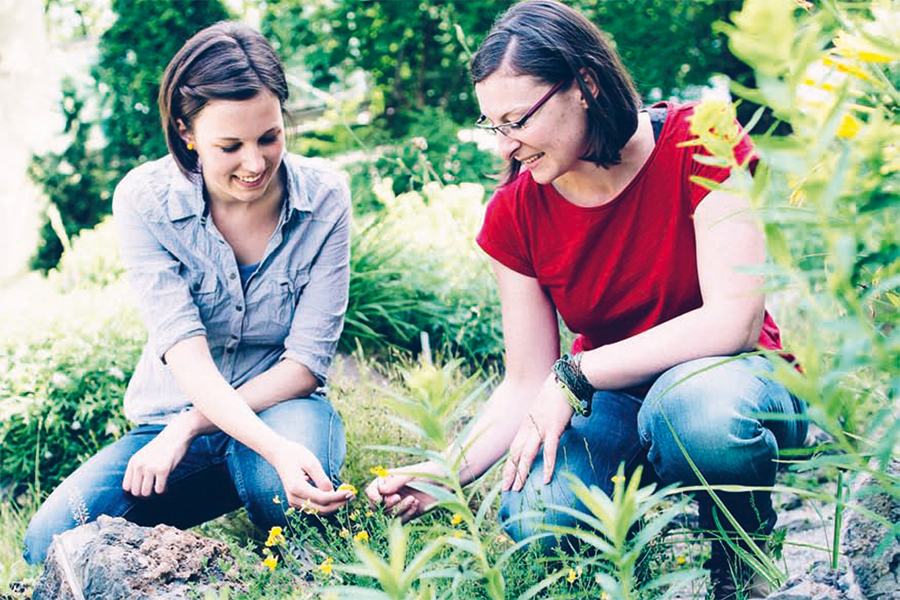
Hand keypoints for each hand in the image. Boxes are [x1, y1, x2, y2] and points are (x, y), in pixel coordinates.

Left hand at [123, 417, 195, 496]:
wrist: (177, 435)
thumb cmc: (162, 447)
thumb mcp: (144, 456)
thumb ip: (138, 468)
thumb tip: (136, 490)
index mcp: (133, 462)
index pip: (126, 487)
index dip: (136, 490)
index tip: (145, 487)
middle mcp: (139, 465)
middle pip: (136, 492)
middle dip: (145, 493)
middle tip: (154, 488)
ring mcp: (151, 468)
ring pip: (146, 493)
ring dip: (154, 493)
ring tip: (160, 486)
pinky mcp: (163, 470)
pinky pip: (160, 490)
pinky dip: (164, 490)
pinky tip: (167, 484)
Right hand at [269, 439, 353, 514]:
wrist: (280, 455)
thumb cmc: (296, 455)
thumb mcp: (311, 463)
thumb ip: (322, 479)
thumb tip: (332, 493)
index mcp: (297, 488)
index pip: (323, 498)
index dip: (338, 497)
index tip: (350, 493)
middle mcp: (294, 498)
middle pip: (321, 508)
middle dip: (338, 504)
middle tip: (352, 496)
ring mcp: (293, 501)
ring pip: (318, 510)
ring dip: (333, 506)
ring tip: (346, 496)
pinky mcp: (295, 501)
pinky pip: (313, 507)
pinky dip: (325, 504)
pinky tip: (336, 496)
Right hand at [364, 461, 443, 521]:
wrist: (447, 480)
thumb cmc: (428, 471)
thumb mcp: (411, 474)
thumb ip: (396, 481)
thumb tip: (381, 491)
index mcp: (387, 480)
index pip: (371, 491)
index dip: (372, 496)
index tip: (380, 498)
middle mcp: (391, 493)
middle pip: (376, 507)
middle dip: (386, 505)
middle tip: (398, 497)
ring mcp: (399, 504)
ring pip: (388, 515)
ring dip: (399, 509)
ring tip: (413, 499)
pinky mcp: (408, 513)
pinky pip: (401, 521)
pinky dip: (407, 515)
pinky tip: (416, 505)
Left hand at [502, 374, 573, 491]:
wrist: (565, 381)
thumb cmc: (558, 395)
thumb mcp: (546, 412)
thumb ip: (547, 424)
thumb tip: (555, 433)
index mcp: (527, 424)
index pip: (514, 448)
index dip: (509, 464)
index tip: (505, 478)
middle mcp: (529, 427)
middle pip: (516, 454)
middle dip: (509, 472)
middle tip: (505, 489)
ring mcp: (540, 428)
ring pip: (527, 455)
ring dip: (522, 473)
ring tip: (518, 488)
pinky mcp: (553, 428)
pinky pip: (549, 450)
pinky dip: (548, 465)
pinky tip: (547, 479)